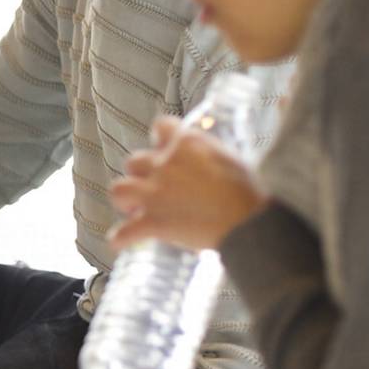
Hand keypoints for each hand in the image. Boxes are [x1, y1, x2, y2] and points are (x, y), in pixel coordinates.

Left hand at [109, 117, 266, 250]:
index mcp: (187, 144)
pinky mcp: (153, 221)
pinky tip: (121, 241)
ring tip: (134, 208)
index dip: (161, 139)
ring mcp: (155, 193)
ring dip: (125, 199)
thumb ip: (209, 154)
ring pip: (119, 189)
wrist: (249, 223)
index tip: (164, 149)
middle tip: (151, 186)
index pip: (162, 126)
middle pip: (134, 160)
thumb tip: (207, 158)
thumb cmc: (248, 193)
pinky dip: (121, 238)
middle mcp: (165, 164)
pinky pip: (124, 231)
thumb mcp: (231, 160)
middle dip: (140, 174)